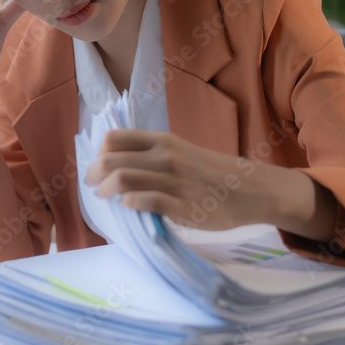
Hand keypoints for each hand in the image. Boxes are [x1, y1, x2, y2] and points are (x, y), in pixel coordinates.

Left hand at [84, 129, 266, 230]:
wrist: (251, 190)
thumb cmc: (211, 172)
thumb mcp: (181, 151)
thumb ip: (152, 155)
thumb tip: (116, 165)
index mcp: (162, 141)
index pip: (115, 139)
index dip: (99, 153)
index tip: (98, 166)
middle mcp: (166, 157)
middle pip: (112, 160)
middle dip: (94, 173)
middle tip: (92, 185)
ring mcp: (174, 181)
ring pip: (124, 179)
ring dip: (106, 189)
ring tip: (104, 196)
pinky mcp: (183, 206)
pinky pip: (148, 201)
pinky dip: (130, 202)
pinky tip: (126, 206)